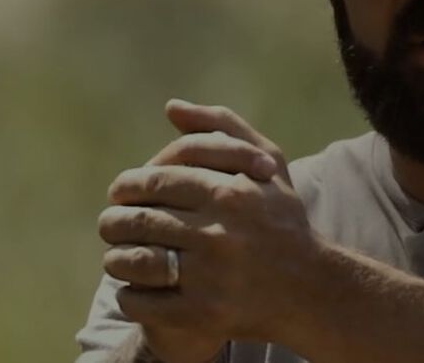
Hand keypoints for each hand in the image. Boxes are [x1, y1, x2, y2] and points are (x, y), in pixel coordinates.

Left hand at [99, 99, 322, 349]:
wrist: (311, 290)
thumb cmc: (282, 219)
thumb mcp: (268, 162)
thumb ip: (222, 127)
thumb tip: (172, 107)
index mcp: (229, 193)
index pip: (152, 182)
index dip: (127, 187)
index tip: (121, 194)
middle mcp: (219, 234)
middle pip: (138, 221)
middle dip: (115, 222)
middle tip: (112, 225)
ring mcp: (210, 278)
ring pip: (133, 262)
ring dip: (115, 258)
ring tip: (118, 255)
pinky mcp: (202, 315)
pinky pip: (142, 302)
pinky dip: (129, 295)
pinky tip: (135, 288)